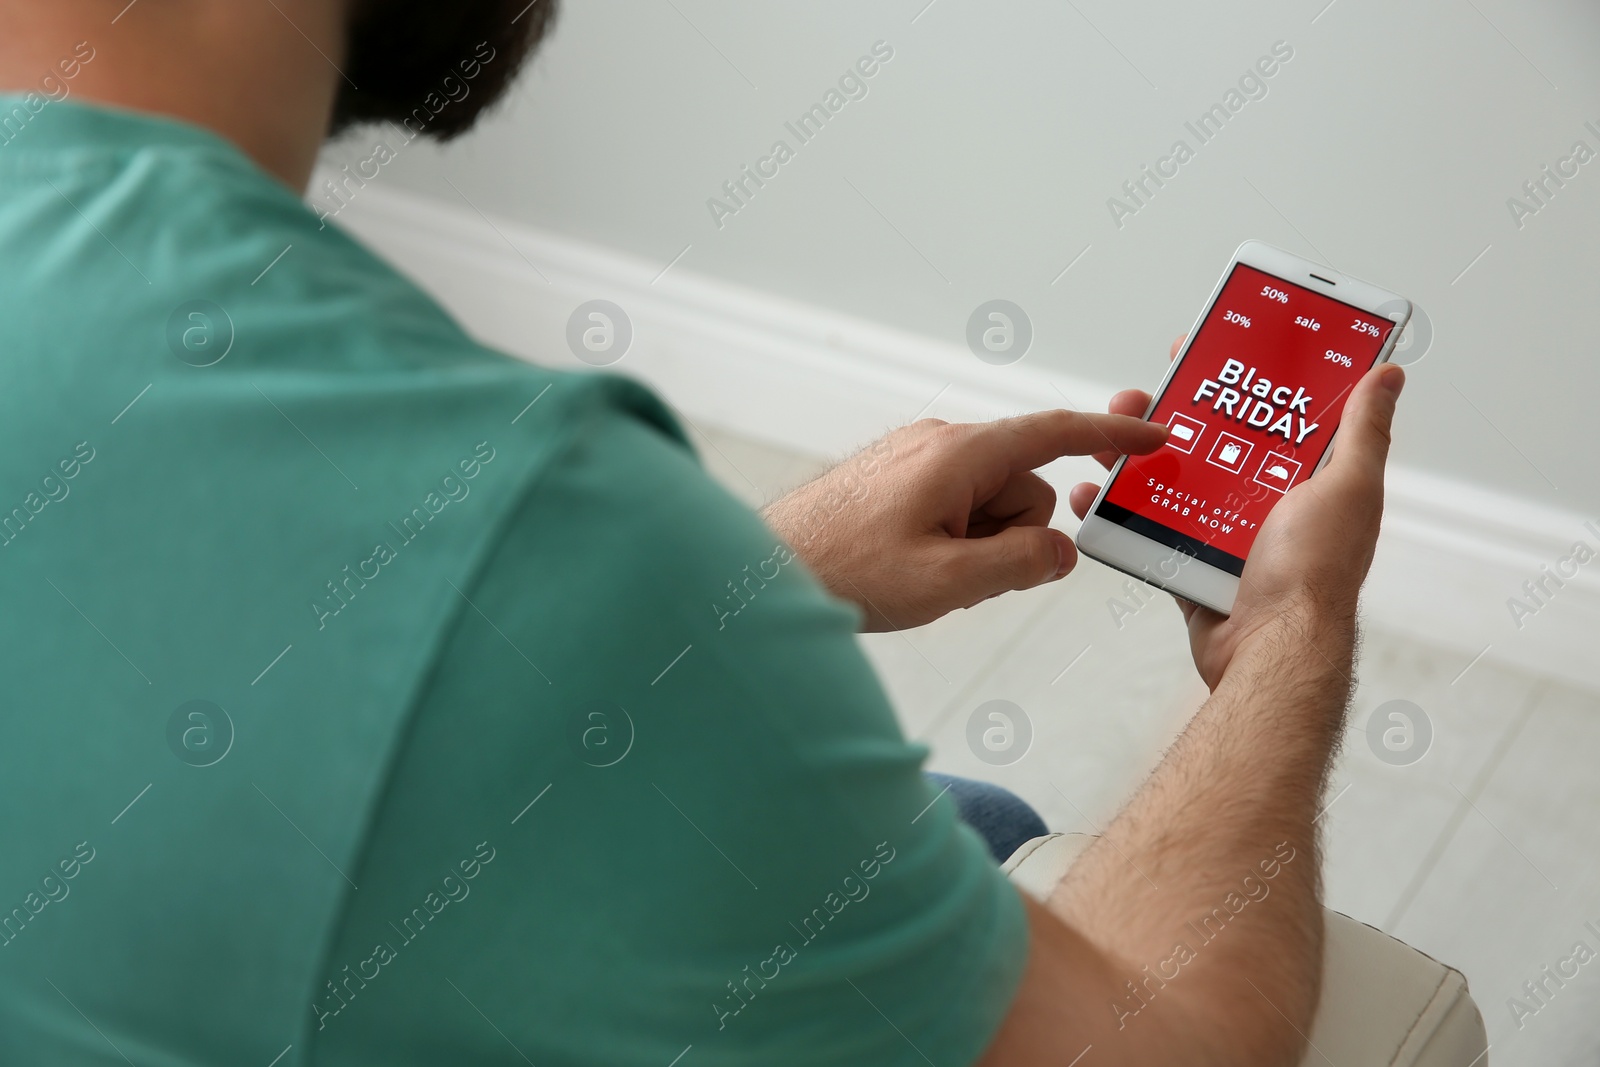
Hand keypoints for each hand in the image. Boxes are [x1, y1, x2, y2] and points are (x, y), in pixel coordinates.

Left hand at [763, 410, 1167, 630]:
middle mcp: (940, 442)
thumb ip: (1020, 564)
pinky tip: (910, 565)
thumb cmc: (842, 571)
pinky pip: (956, 505)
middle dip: (1014, 536)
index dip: (1111, 435)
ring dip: (979, 544)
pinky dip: (953, 539)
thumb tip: (1061, 553)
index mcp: (959, 453)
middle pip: (1024, 487)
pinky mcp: (898, 477)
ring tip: (924, 574)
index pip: (1053, 432)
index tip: (1155, 435)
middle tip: (962, 575)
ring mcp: (916, 458)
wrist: (766, 573)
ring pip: (990, 503)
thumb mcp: (948, 581)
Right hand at [1068, 338, 1404, 688]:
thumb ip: (1361, 431)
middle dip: (1173, 414)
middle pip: (1214, 444)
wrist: (1267, 648)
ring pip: (1175, 481)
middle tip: (1142, 393)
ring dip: (1136, 456)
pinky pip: (1150, 529)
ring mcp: (1227, 536)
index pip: (1274, 414)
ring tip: (1107, 435)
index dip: (1244, 379)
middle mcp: (1269, 506)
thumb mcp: (1346, 487)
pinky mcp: (1192, 566)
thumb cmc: (1312, 573)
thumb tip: (1387, 375)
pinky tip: (1094, 492)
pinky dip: (1119, 511)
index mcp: (1309, 481)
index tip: (1211, 348)